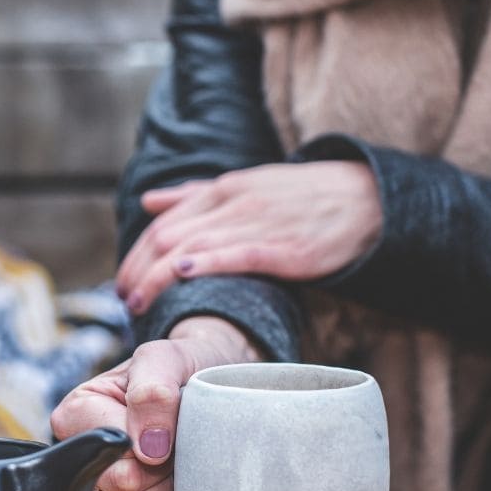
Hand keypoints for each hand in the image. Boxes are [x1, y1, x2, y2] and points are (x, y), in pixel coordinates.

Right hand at [50, 317, 260, 490]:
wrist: (217, 386)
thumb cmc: (184, 367)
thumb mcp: (166, 358)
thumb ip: (151, 391)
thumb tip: (147, 447)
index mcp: (79, 412)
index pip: (102, 451)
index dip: (142, 448)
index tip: (167, 433)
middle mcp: (85, 455)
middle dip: (155, 477)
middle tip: (178, 453)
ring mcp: (107, 490)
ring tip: (179, 476)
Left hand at [116, 161, 382, 312]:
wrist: (368, 200)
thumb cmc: (303, 197)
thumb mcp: (246, 185)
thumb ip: (194, 195)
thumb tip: (148, 202)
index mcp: (222, 189)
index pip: (162, 223)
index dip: (136, 255)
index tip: (122, 283)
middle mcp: (233, 203)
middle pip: (166, 236)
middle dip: (137, 271)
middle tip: (123, 300)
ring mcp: (257, 223)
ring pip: (190, 246)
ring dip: (156, 277)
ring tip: (138, 305)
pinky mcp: (283, 247)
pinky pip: (236, 254)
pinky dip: (204, 262)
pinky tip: (181, 275)